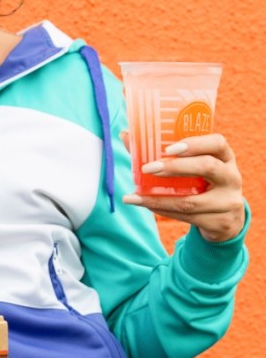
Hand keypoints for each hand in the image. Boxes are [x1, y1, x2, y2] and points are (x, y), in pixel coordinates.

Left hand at [122, 133, 246, 242]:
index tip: (169, 148)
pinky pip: (187, 217)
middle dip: (174, 167)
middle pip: (207, 167)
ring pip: (191, 201)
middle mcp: (231, 177)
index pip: (217, 143)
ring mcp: (229, 201)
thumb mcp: (191, 167)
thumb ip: (161, 152)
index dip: (195, 143)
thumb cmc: (201, 184)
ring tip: (133, 196)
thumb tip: (125, 134)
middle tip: (147, 168)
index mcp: (225, 157)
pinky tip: (145, 205)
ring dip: (158, 199)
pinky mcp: (221, 223)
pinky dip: (162, 210)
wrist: (225, 220)